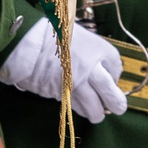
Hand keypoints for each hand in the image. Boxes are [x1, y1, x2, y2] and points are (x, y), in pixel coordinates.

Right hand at [0, 18, 128, 123]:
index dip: (115, 76)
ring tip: (96, 113)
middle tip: (118, 108)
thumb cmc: (55, 34)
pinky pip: (75, 107)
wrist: (28, 41)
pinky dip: (79, 109)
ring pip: (93, 108)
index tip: (112, 79)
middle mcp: (92, 69)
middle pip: (111, 94)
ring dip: (96, 112)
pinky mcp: (62, 95)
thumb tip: (103, 71)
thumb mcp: (81, 36)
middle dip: (116, 103)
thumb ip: (93, 53)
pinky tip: (80, 106)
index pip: (117, 69)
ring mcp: (77, 84)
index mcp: (99, 49)